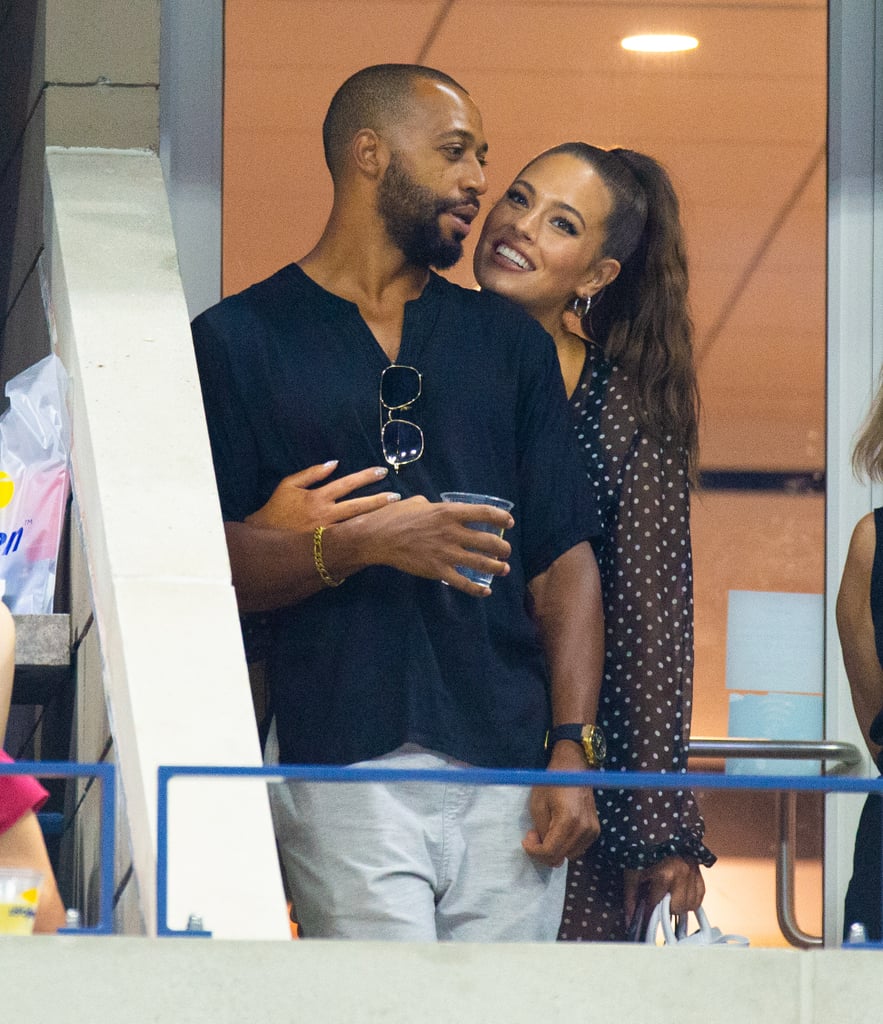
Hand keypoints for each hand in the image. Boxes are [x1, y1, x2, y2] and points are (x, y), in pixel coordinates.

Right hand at [246, 461, 398, 532]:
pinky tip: (379, 537)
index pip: (347, 484)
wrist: (264, 540)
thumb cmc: (276, 510)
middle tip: (397, 496)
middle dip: (379, 500)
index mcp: (317, 498)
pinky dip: (364, 540)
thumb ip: (311, 473)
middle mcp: (325, 516)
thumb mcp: (288, 485)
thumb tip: (334, 463)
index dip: (366, 477)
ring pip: (357, 526)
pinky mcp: (327, 550)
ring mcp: (328, 535)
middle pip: (358, 506)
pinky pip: (350, 543)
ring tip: (394, 515)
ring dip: (375, 519)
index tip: (382, 472)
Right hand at [352, 495, 513, 595]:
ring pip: (481, 563)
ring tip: (503, 569)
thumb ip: (434, 506)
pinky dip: (478, 589)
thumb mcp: (418, 502)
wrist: (377, 537)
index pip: (484, 513)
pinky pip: (463, 582)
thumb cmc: (395, 517)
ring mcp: (446, 553)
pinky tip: (486, 591)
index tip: (509, 523)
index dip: (501, 518)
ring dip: (497, 567)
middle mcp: (452, 532)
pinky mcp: (438, 570)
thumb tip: (439, 507)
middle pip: (489, 541)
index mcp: (449, 512)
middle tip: (506, 551)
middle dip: (503, 548)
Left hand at [522, 742, 599, 866]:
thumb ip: (540, 829)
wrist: (574, 769)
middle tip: (534, 836)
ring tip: (546, 831)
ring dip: (555, 850)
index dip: (534, 851)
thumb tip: (542, 846)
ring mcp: (592, 831)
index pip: (550, 851)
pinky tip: (558, 831)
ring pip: (569, 855)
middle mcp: (583, 829)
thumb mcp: (538, 804)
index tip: (526, 840)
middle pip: (560, 857)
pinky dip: (566, 846)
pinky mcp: (595, 831)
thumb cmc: (552, 782)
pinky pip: (578, 848)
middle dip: (543, 852)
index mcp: (568, 820)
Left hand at [623, 855, 704, 925]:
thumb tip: (630, 921)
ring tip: (667, 897)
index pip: (657, 905)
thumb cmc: (643, 850)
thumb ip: (631, 897)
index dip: (649, 916)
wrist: (657, 830)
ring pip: (690, 905)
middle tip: (656, 902)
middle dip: (665, 909)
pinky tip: (679, 895)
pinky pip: (699, 896)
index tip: (644, 923)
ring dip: (678, 906)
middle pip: (677, 908)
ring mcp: (693, 872)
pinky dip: (690, 900)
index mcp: (665, 874)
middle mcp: (683, 874)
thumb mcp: (632, 872)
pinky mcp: (699, 871)